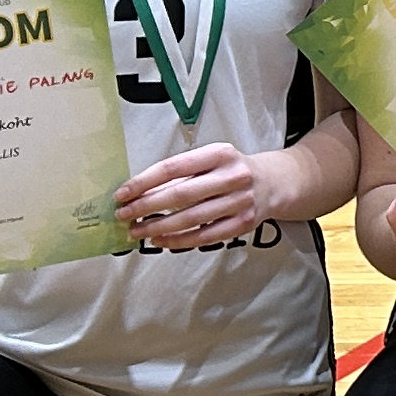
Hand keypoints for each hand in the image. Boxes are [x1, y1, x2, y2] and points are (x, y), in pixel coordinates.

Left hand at [118, 142, 262, 252]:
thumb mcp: (211, 160)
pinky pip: (204, 236)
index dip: (144, 182)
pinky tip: (160, 241)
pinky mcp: (243, 224)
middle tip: (123, 215)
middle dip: (146, 207)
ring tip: (137, 231)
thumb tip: (139, 193)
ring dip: (158, 227)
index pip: (173, 167)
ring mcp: (240, 202)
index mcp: (220, 154)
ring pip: (190, 219)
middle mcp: (232, 176)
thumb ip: (182, 173)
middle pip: (180, 194)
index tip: (123, 194)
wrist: (273, 183)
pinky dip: (179, 241)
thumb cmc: (231, 170)